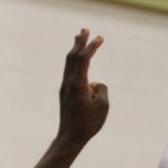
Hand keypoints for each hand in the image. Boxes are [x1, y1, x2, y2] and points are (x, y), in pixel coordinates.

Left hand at [58, 28, 108, 145]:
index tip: (100, 38)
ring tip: (79, 39)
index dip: (92, 46)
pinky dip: (75, 63)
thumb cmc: (88, 124)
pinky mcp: (65, 94)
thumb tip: (95, 84)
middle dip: (79, 42)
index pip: (84, 58)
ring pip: (69, 64)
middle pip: (72, 56)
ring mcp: (65, 88)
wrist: (70, 138)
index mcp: (78, 84)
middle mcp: (68, 83)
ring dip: (75, 50)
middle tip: (84, 29)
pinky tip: (82, 66)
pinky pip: (70, 73)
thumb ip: (102, 89)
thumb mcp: (103, 106)